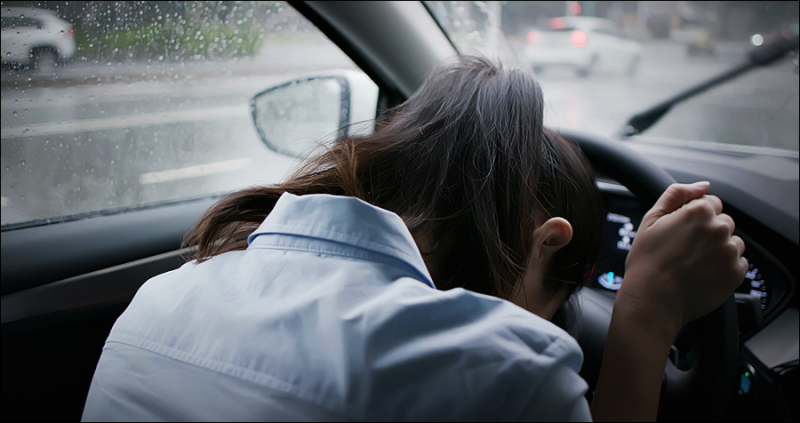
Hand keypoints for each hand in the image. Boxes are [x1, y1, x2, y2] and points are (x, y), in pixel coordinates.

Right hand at [619, 182, 747, 335]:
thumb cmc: (647, 262)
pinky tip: (703, 273)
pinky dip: (724, 267)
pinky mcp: (736, 273)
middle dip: (708, 232)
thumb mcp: (651, 219)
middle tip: (685, 250)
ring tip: (694, 263)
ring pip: (732, 242)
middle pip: (723, 222)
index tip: (682, 232)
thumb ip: (677, 194)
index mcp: (698, 211)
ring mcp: (729, 252)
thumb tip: (703, 185)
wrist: (653, 300)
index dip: (694, 217)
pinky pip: (738, 263)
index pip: (711, 203)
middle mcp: (719, 229)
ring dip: (718, 249)